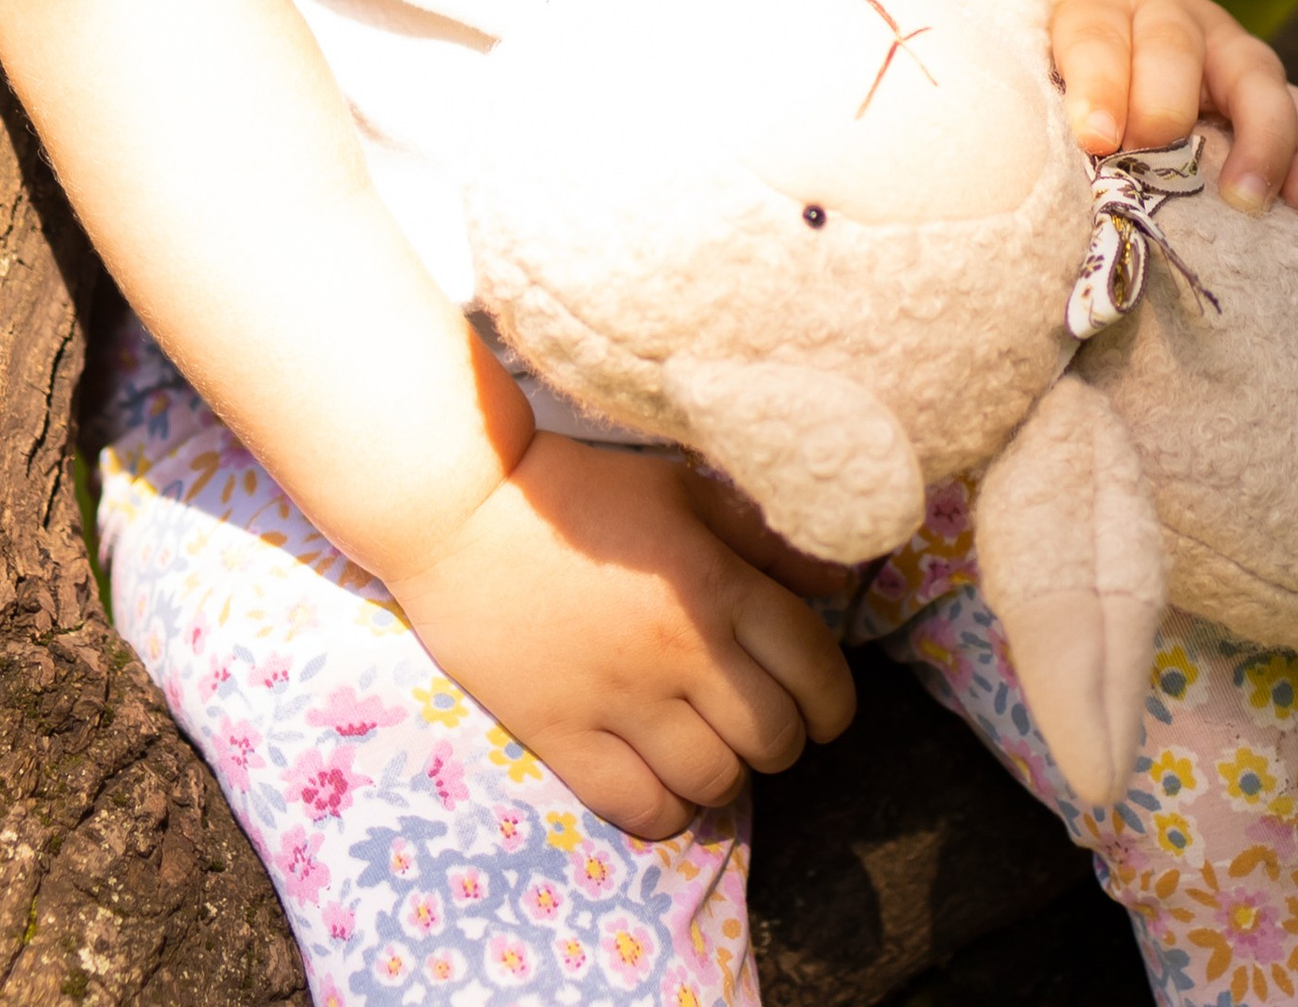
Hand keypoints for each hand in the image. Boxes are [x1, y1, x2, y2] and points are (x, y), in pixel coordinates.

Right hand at [383, 434, 856, 837]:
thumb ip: (763, 539)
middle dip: (784, 738)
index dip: (834, 701)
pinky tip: (658, 774)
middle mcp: (679, 649)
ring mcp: (620, 699)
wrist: (461, 508)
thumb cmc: (578, 492)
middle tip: (758, 718)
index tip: (823, 706)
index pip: (815, 668)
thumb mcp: (681, 489)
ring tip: (704, 742)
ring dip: (725, 772)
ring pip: (716, 782)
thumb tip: (837, 585)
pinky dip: (667, 807)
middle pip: (774, 738)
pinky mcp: (563, 734)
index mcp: (715, 582)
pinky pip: (643, 809)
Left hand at [1048, 0, 1297, 213]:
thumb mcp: (1056, 77)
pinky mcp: (1279, 94)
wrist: (1129, 45)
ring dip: (1258, 139)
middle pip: (1176, 49)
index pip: (1098, 39)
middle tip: (1153, 153)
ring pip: (1259, 80)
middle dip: (1165, 106)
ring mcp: (1237, 55)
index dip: (1097, 87)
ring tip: (1245, 199)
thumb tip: (1086, 160)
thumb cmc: (1086, 81)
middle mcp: (1180, 23)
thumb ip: (1067, 109)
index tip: (1093, 139)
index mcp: (1111, 14)